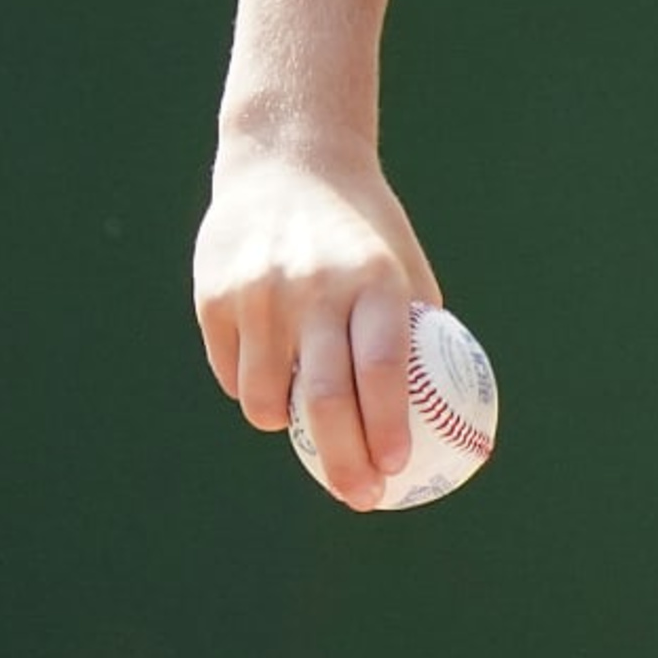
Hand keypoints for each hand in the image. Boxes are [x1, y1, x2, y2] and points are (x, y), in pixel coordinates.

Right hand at [192, 149, 444, 508]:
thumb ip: (416, 333)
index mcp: (375, 280)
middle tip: (361, 496)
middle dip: (344, 462)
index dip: (388, 427)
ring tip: (312, 433)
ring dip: (288, 430)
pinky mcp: (215, 298)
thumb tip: (442, 415)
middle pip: (325, 399)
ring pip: (266, 399)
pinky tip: (270, 380)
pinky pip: (233, 375)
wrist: (288, 160)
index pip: (383, 369)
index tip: (397, 471)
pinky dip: (253, 391)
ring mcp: (259, 294)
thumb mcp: (403, 265)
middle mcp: (315, 288)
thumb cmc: (363, 229)